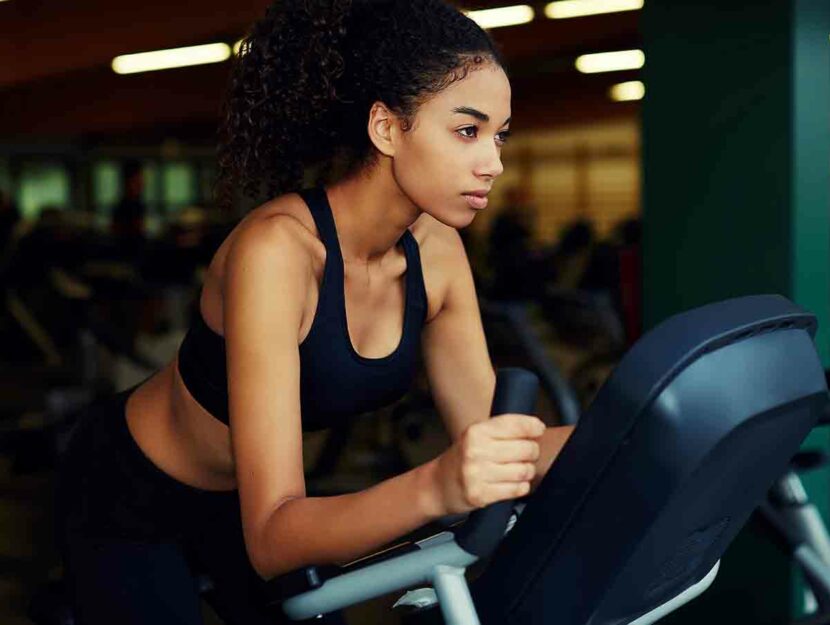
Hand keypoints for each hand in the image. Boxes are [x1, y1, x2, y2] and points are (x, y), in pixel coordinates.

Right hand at [428, 414, 545, 515]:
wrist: (437, 485)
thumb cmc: (461, 459)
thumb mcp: (475, 436)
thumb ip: (501, 430)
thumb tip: (535, 427)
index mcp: (476, 432)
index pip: (516, 424)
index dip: (533, 426)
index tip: (538, 429)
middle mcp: (476, 451)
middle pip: (526, 448)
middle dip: (532, 452)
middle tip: (526, 454)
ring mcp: (478, 474)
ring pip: (524, 471)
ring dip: (527, 471)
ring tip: (518, 470)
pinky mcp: (481, 495)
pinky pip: (517, 489)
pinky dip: (520, 487)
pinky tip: (512, 483)